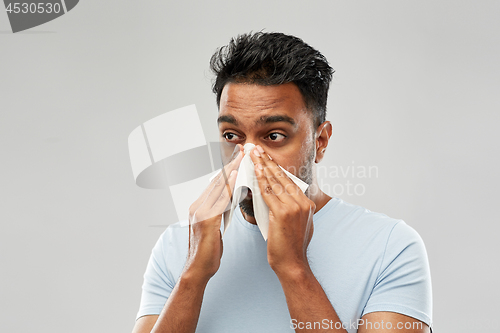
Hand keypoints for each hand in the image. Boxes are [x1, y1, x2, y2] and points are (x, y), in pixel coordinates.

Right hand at [182, 144, 242, 281]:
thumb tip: (231, 199)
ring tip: (241, 157)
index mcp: (199, 206)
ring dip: (230, 170)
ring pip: (217, 186)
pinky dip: (228, 186)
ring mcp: (200, 212)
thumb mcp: (214, 227)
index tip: (237, 156)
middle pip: (216, 180)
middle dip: (230, 164)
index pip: (215, 184)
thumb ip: (220, 211)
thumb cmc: (209, 250)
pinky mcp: (206, 220)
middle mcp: (197, 205)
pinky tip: (236, 177)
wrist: (198, 269)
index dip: (227, 169)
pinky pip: (219, 199)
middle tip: (241, 150)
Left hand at [250, 145, 314, 275]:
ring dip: (262, 166)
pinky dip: (261, 180)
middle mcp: (303, 203)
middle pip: (282, 177)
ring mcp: (295, 207)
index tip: (265, 156)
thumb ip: (291, 208)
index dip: (275, 167)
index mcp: (307, 204)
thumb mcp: (296, 224)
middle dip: (267, 161)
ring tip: (253, 154)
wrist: (292, 265)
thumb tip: (281, 197)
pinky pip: (269, 193)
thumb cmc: (290, 247)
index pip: (288, 180)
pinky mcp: (283, 213)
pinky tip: (254, 170)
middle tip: (257, 148)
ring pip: (275, 182)